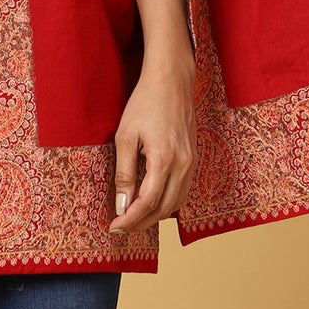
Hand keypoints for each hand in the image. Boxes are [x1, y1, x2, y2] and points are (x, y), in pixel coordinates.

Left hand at [108, 51, 196, 236]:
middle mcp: (183, 166)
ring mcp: (192, 163)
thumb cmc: (145, 104)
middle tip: (121, 227)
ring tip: (133, 219)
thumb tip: (122, 204)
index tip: (114, 227)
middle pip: (163, 209)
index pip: (147, 203)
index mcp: (164, 160)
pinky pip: (182, 191)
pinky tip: (152, 203)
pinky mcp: (194, 159)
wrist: (172, 82)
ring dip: (155, 216)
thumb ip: (125, 173)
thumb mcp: (125, 136)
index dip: (130, 219)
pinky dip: (167, 203)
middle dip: (141, 223)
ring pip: (176, 203)